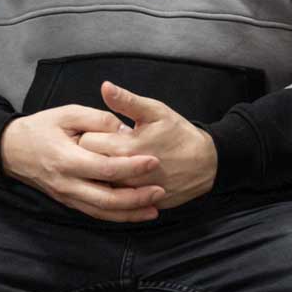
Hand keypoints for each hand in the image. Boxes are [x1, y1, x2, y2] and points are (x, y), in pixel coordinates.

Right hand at [0, 105, 164, 222]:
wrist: (10, 149)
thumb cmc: (41, 127)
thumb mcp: (67, 113)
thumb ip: (97, 119)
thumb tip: (125, 128)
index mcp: (67, 159)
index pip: (105, 169)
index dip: (131, 167)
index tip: (154, 161)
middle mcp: (67, 183)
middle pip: (105, 198)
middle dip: (136, 197)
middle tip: (160, 190)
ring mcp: (66, 196)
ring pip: (101, 212)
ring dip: (129, 213)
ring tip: (155, 208)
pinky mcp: (68, 201)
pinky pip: (94, 213)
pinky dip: (115, 216)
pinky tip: (135, 214)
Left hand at [77, 81, 217, 210]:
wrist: (206, 163)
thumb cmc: (179, 134)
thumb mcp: (156, 111)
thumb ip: (127, 101)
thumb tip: (105, 86)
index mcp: (124, 147)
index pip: (85, 141)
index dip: (92, 133)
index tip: (104, 131)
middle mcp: (124, 174)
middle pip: (88, 164)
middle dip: (94, 153)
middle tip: (110, 145)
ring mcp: (130, 193)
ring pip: (99, 183)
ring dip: (103, 172)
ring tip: (118, 160)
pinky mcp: (137, 205)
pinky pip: (114, 198)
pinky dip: (115, 187)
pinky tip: (126, 176)